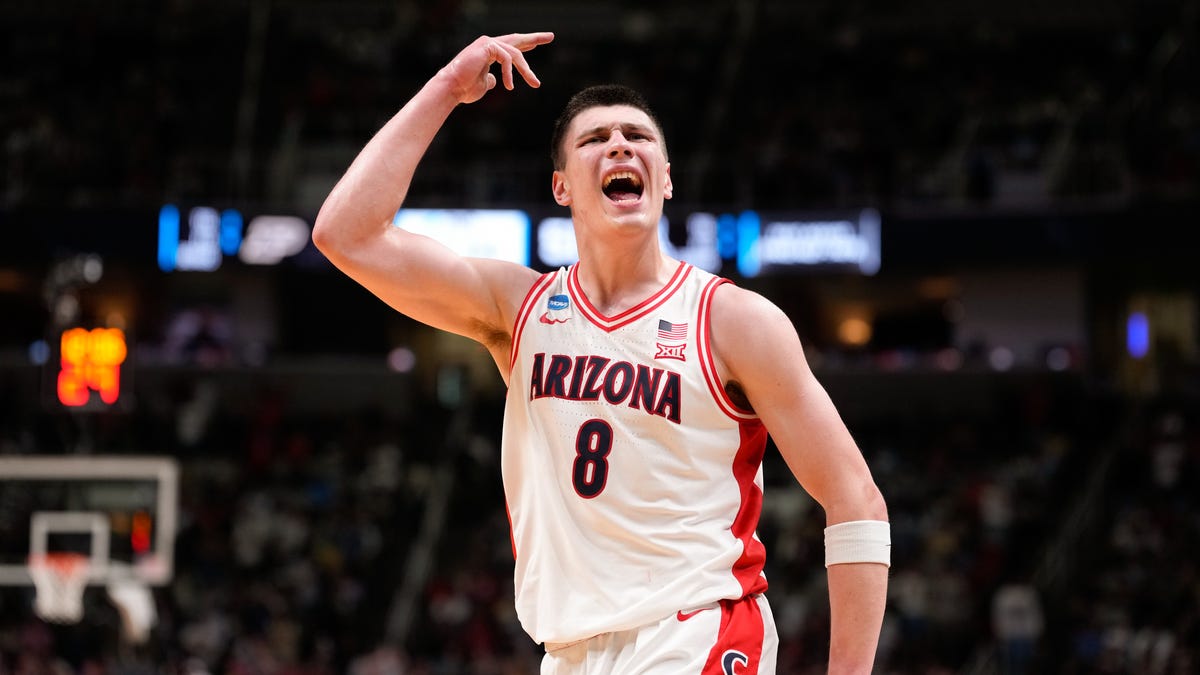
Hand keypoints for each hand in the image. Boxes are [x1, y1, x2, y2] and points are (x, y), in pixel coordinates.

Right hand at [439, 32, 554, 103]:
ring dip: (526, 70)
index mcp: (489, 52)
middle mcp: (489, 44)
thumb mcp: (484, 85)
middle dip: (534, 38)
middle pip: (516, 40)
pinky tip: (509, 86)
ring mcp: (487, 43)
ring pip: (515, 53)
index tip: (537, 44)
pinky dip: (510, 73)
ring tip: (535, 83)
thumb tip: (498, 81)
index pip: (511, 46)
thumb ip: (492, 80)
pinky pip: (506, 58)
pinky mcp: (486, 46)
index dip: (525, 45)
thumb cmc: (465, 88)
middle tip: (551, 36)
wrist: (452, 88)